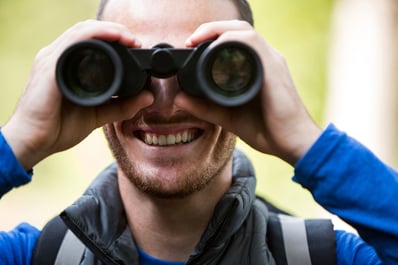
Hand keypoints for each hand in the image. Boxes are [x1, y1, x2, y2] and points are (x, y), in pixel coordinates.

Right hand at [2, 20, 153, 169]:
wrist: (35, 142)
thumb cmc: (59, 127)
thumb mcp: (98, 114)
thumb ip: (122, 106)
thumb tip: (148, 98)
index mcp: (66, 65)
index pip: (90, 39)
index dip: (114, 36)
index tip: (135, 45)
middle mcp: (57, 57)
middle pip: (87, 30)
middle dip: (115, 31)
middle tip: (135, 41)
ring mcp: (51, 60)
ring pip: (81, 30)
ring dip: (109, 30)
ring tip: (129, 39)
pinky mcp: (49, 68)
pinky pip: (73, 42)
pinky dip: (95, 36)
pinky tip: (112, 39)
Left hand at [177, 20, 321, 164]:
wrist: (294, 144)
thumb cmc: (268, 130)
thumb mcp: (229, 116)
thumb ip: (205, 107)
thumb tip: (179, 99)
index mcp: (258, 68)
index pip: (235, 40)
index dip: (212, 36)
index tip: (191, 45)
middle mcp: (266, 59)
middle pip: (239, 29)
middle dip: (212, 28)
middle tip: (191, 40)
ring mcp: (272, 62)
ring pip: (245, 31)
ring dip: (219, 31)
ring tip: (198, 40)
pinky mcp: (274, 70)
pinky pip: (253, 45)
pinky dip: (232, 42)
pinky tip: (217, 49)